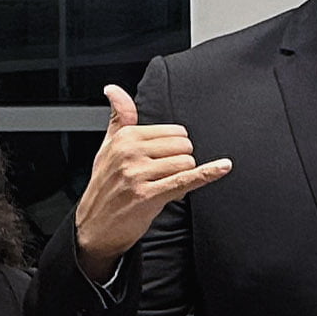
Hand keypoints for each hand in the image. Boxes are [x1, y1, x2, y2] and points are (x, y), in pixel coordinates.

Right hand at [75, 85, 230, 274]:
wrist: (93, 226)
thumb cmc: (105, 186)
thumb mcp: (107, 147)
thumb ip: (118, 117)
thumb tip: (113, 89)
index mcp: (125, 137)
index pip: (174, 132)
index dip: (174, 149)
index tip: (159, 162)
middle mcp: (130, 153)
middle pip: (184, 146)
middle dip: (179, 163)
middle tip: (160, 177)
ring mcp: (138, 174)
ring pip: (186, 164)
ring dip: (181, 178)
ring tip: (161, 187)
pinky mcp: (148, 195)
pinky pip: (186, 180)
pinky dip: (208, 173)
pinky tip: (223, 167)